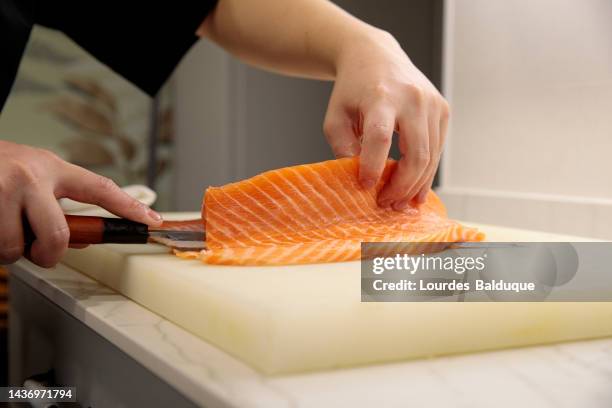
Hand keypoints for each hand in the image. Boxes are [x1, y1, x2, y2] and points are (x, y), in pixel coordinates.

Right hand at [0, 141, 162, 267]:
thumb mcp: (34, 177)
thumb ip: (59, 204)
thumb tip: (85, 239)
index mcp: (50, 168)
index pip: (100, 188)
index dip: (128, 206)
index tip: (152, 221)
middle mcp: (29, 176)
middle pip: (57, 235)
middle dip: (49, 254)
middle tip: (41, 253)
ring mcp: (0, 189)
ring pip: (14, 247)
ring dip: (9, 251)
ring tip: (2, 231)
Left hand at [323, 30, 449, 209]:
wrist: (375, 56)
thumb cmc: (351, 90)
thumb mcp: (335, 117)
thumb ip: (343, 147)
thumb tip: (358, 181)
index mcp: (381, 96)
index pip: (380, 137)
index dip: (374, 166)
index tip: (365, 187)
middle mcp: (413, 98)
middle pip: (416, 153)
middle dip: (401, 186)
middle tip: (385, 204)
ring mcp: (433, 103)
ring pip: (431, 157)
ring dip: (416, 186)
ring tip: (399, 204)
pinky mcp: (443, 110)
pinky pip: (437, 150)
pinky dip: (426, 174)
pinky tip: (414, 190)